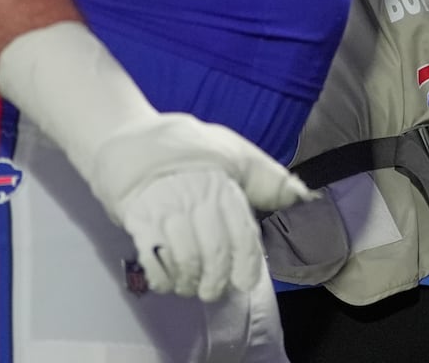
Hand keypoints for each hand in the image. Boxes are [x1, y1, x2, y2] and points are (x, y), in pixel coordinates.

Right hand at [86, 114, 311, 301]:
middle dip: (217, 279)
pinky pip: (153, 257)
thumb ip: (265, 178)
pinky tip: (167, 282)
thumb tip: (301, 196)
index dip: (246, 263)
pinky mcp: (136, 219)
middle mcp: (196, 198)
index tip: (245, 283)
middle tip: (214, 291)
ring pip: (186, 258)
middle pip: (214, 251)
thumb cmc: (187, 148)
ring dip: (190, 282)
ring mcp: (165, 209)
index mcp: (223, 184)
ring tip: (191, 288)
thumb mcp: (233, 152)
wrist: (127, 138)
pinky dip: (163, 277)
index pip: (241, 233)